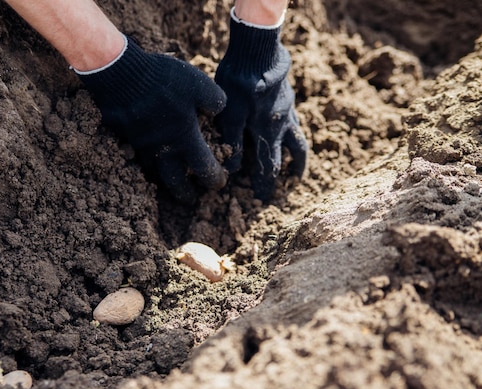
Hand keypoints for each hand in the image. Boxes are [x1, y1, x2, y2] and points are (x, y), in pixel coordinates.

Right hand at [79, 37, 227, 202]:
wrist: (119, 73)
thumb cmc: (162, 78)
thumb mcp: (198, 83)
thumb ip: (215, 100)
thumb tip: (219, 111)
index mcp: (184, 138)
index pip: (204, 169)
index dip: (214, 178)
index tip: (219, 181)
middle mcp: (162, 149)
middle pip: (176, 184)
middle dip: (186, 194)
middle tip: (192, 196)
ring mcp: (141, 146)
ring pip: (155, 174)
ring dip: (165, 180)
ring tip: (171, 179)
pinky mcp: (125, 139)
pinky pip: (138, 159)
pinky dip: (148, 163)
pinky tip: (150, 157)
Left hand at [215, 14, 307, 200]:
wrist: (259, 51)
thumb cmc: (239, 81)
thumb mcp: (228, 112)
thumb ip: (230, 140)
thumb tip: (230, 169)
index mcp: (266, 133)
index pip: (266, 166)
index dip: (263, 184)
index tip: (260, 198)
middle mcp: (281, 126)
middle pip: (287, 158)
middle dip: (282, 177)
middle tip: (281, 191)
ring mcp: (288, 112)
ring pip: (298, 143)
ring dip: (297, 161)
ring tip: (295, 174)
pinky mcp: (290, 100)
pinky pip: (296, 126)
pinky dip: (294, 139)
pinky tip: (289, 140)